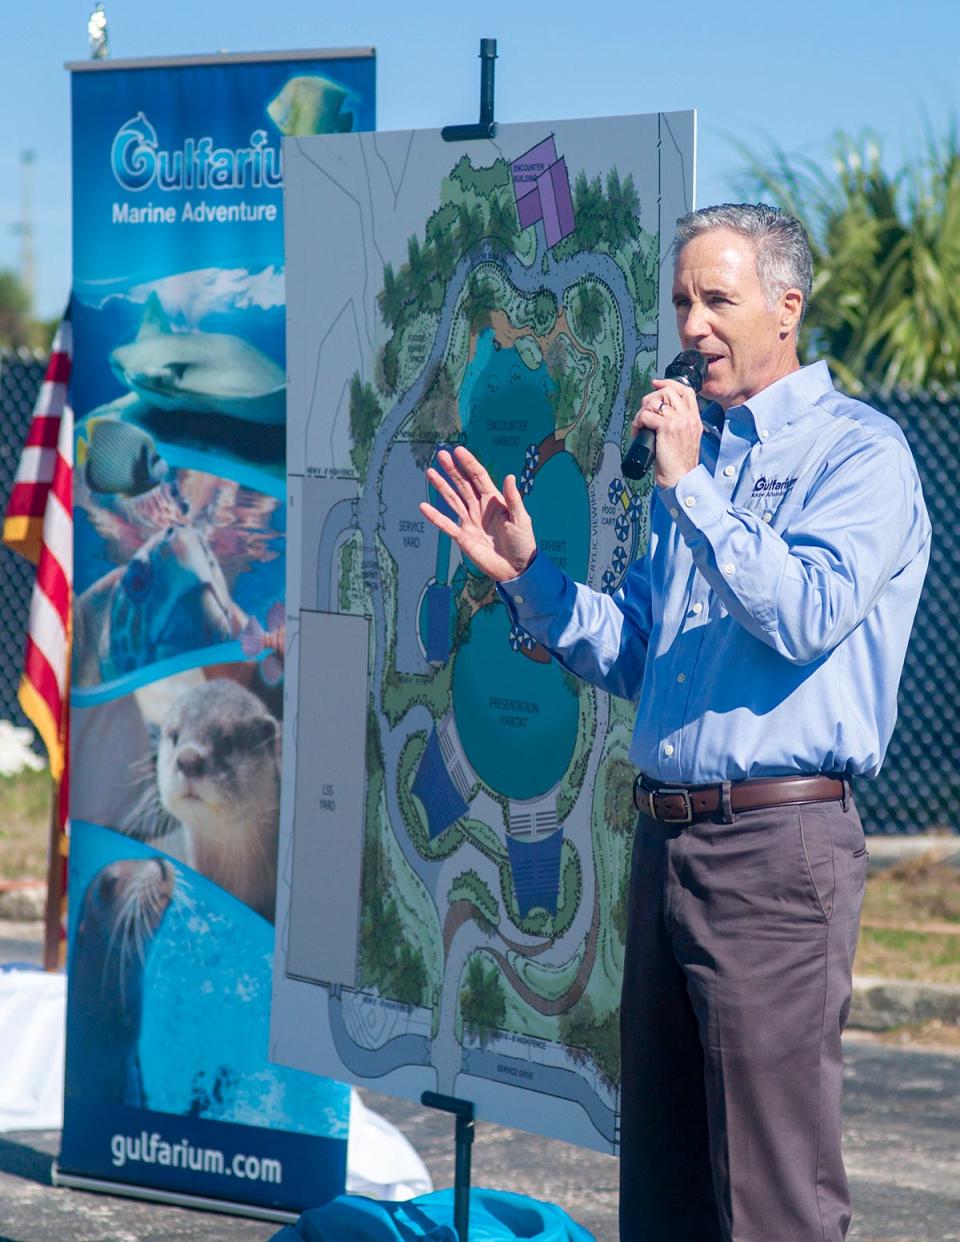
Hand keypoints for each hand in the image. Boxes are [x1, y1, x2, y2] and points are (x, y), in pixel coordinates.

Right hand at [420, 446, 536, 581]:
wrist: (516, 569)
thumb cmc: (523, 543)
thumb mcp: (521, 519)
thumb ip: (513, 499)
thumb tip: (509, 476)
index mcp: (494, 501)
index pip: (478, 477)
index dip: (468, 464)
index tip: (458, 451)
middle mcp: (479, 508)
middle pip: (463, 484)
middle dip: (452, 470)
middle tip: (441, 454)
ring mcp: (469, 521)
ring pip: (452, 499)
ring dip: (441, 486)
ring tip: (430, 472)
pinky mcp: (463, 537)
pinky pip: (446, 524)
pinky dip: (434, 516)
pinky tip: (423, 506)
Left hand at [631, 377, 702, 488]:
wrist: (680, 478)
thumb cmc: (678, 464)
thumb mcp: (686, 439)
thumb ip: (680, 425)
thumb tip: (660, 415)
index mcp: (694, 419)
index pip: (686, 391)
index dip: (669, 383)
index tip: (656, 384)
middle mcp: (688, 418)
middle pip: (668, 392)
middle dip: (650, 398)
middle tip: (643, 412)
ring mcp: (679, 421)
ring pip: (655, 402)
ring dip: (642, 412)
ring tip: (639, 425)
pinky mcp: (667, 428)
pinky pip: (646, 415)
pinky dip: (638, 422)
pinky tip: (637, 431)